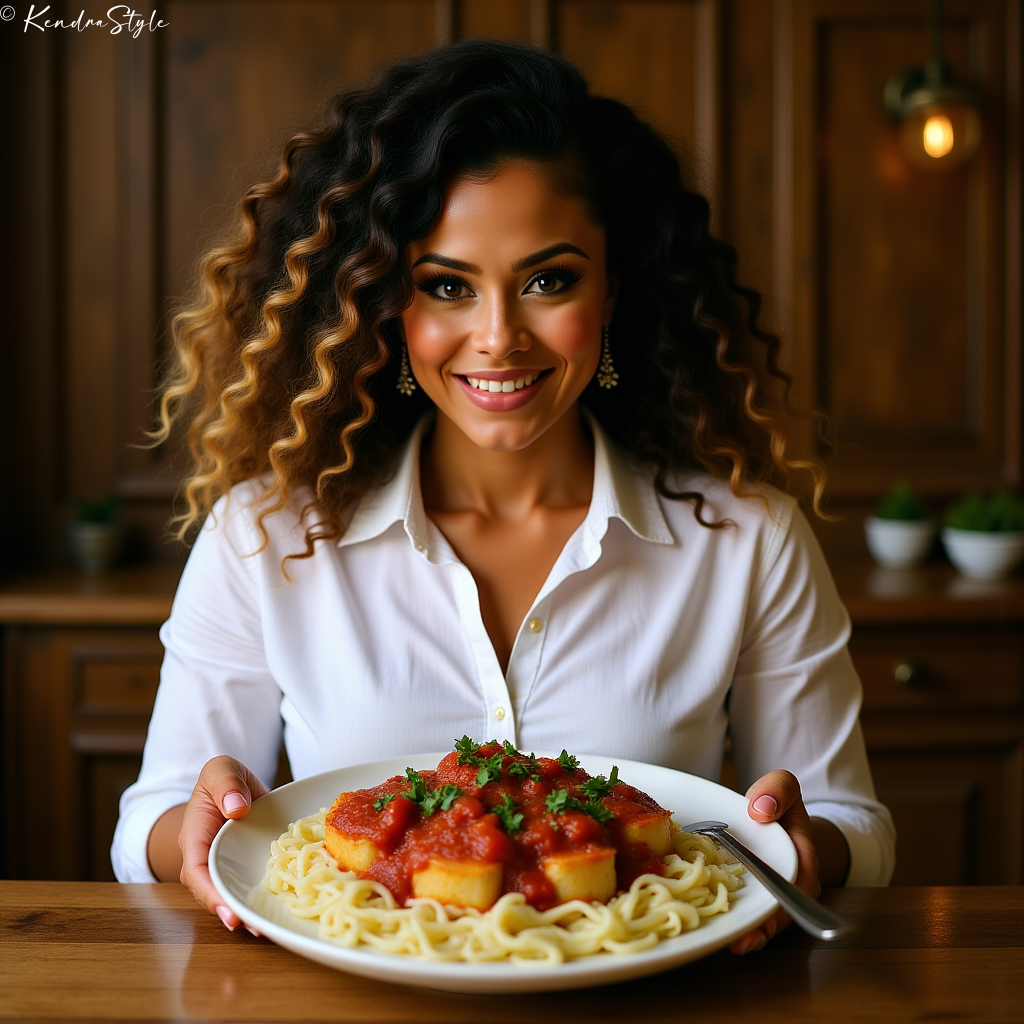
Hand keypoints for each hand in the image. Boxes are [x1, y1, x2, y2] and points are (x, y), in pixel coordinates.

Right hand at [179, 755, 267, 932]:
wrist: (232, 786)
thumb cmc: (221, 780)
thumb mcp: (220, 770)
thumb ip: (225, 784)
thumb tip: (236, 809)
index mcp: (196, 837)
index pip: (197, 871)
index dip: (211, 894)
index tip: (229, 910)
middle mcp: (209, 859)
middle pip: (214, 892)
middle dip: (231, 912)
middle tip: (254, 927)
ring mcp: (229, 867)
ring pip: (234, 893)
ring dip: (248, 912)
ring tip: (267, 928)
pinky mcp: (246, 868)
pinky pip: (252, 884)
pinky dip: (263, 897)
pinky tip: (282, 907)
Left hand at [728, 769, 819, 954]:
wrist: (767, 811)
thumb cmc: (777, 801)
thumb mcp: (782, 785)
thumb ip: (778, 790)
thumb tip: (761, 809)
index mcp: (801, 856)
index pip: (798, 883)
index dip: (785, 902)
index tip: (770, 916)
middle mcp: (789, 881)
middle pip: (782, 911)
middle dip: (765, 928)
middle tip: (744, 942)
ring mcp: (768, 890)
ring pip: (764, 918)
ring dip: (751, 934)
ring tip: (734, 946)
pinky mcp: (751, 893)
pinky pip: (747, 910)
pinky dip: (736, 921)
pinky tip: (721, 932)